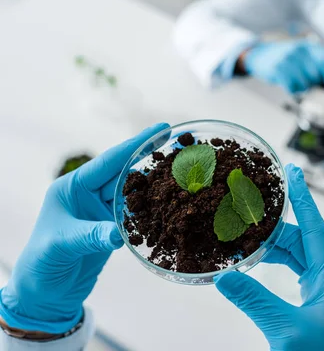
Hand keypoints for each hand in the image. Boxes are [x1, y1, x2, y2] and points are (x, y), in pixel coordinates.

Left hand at [0, 123, 169, 333]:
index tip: (161, 128)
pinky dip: (152, 208)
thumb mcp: (62, 245)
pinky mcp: (111, 227)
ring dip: (155, 183)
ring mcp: (101, 211)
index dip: (136, 144)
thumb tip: (119, 234)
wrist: (44, 294)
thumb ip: (90, 235)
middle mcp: (89, 194)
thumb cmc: (43, 264)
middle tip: (179, 144)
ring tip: (181, 170)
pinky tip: (170, 203)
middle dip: (150, 157)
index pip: (110, 161)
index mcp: (73, 187)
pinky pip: (136, 212)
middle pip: (125, 171)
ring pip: (133, 191)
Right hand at [216, 165, 323, 350]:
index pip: (317, 231)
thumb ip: (254, 301)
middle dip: (278, 225)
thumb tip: (224, 276)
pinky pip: (296, 274)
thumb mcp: (284, 331)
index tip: (294, 173)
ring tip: (250, 233)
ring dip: (275, 246)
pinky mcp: (315, 306)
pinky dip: (277, 264)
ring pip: (298, 258)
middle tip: (253, 208)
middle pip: (304, 242)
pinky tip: (259, 261)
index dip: (304, 200)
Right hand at [241, 40, 323, 92]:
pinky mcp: (278, 70)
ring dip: (303, 88)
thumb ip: (322, 66)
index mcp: (310, 46)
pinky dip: (293, 90)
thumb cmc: (288, 59)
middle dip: (316, 84)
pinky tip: (289, 83)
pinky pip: (293, 88)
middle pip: (317, 75)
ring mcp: (288, 59)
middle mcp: (299, 50)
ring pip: (305, 84)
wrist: (261, 55)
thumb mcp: (305, 56)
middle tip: (310, 84)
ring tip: (296, 81)